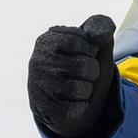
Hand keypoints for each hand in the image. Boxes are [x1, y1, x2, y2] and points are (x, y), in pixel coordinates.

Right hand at [27, 14, 119, 137]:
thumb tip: (101, 34)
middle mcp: (36, 61)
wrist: (70, 95)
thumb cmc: (83, 61)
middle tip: (86, 72)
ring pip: (77, 89)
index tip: (88, 53)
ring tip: (79, 86)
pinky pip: (70, 110)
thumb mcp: (95, 42)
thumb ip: (101, 28)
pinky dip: (80, 107)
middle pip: (82, 66)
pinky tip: (73, 101)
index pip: (77, 41)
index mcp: (47, 40)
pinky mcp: (39, 107)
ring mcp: (36, 85)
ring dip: (87, 90)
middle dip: (93, 71)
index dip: (91, 50)